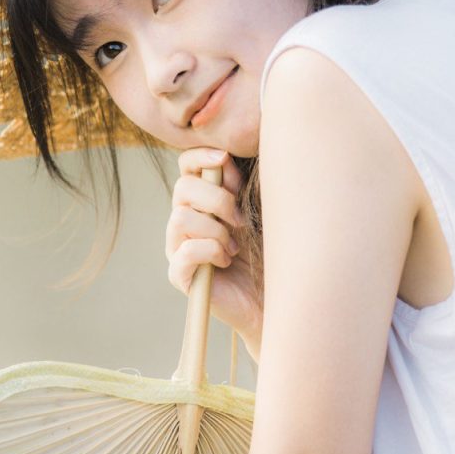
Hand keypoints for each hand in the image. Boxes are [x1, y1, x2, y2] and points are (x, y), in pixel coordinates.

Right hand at [166, 148, 262, 362]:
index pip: (186, 166)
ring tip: (235, 246)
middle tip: (240, 220)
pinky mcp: (180, 275)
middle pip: (182, 188)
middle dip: (217, 199)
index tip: (225, 159)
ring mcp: (178, 247)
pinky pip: (185, 252)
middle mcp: (185, 220)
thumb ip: (239, 185)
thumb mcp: (257, 211)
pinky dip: (211, 251)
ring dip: (215, 229)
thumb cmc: (270, 251)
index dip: (201, 156)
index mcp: (203, 200)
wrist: (275, 296)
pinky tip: (226, 260)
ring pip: (180, 218)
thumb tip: (223, 158)